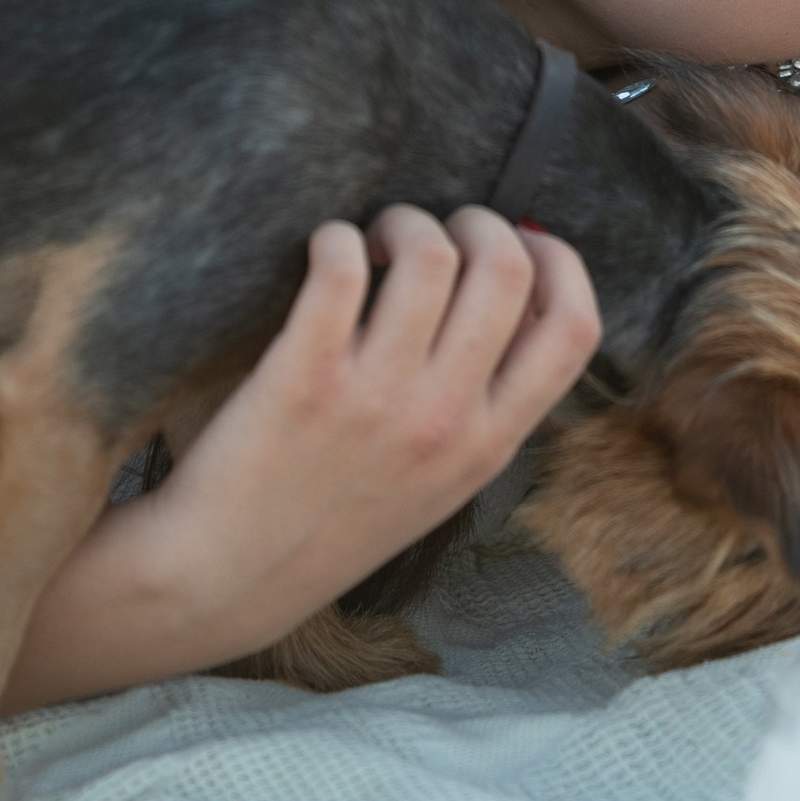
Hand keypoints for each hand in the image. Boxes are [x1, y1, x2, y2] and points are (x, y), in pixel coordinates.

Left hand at [132, 209, 602, 659]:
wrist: (226, 579)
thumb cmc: (333, 521)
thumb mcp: (441, 485)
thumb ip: (482, 407)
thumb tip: (511, 295)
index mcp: (488, 447)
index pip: (573, 331)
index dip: (560, 262)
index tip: (527, 240)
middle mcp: (444, 421)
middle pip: (505, 269)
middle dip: (478, 221)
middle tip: (437, 231)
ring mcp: (376, 399)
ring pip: (429, 254)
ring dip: (403, 223)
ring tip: (376, 241)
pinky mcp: (305, 376)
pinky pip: (342, 265)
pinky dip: (336, 238)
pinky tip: (325, 254)